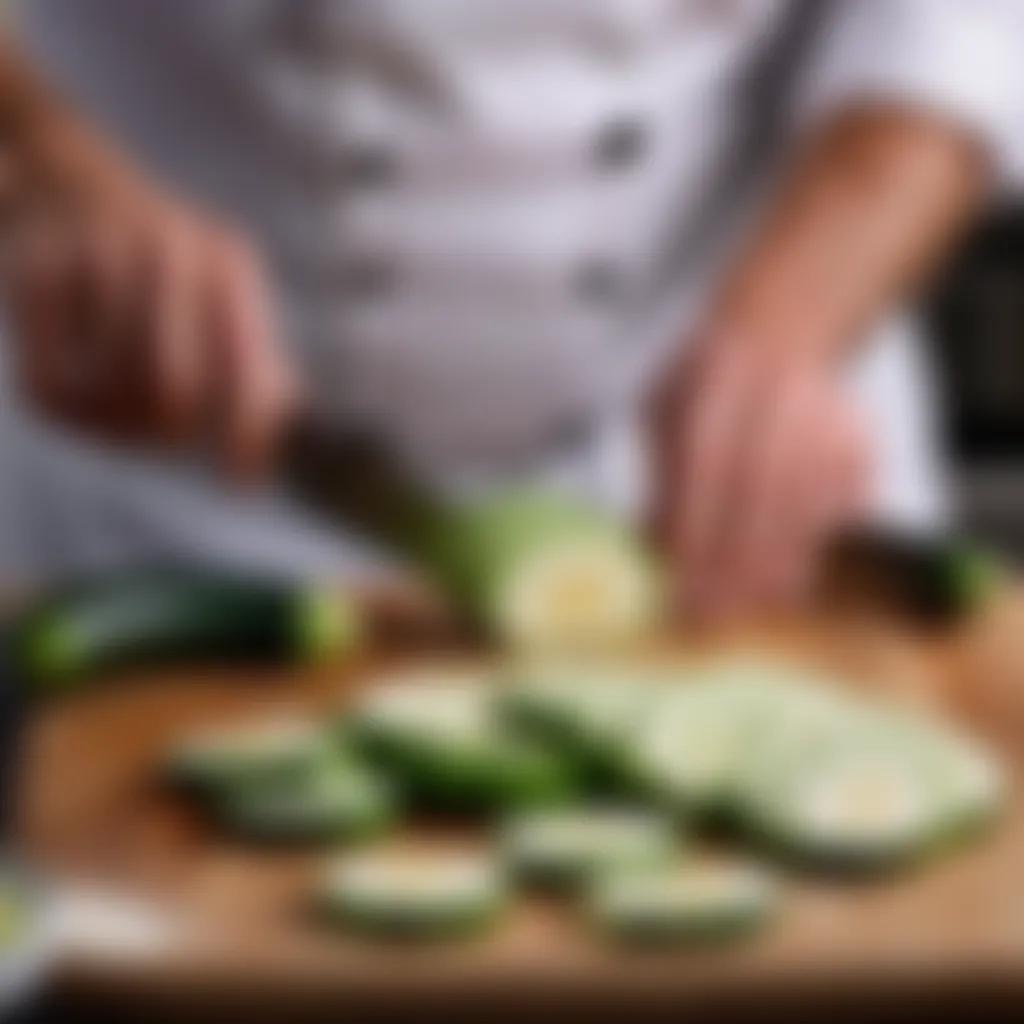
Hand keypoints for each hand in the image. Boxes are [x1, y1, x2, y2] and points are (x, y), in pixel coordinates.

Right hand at [0, 126, 295, 482]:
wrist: (65, 179)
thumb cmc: (162, 271)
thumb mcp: (223, 302)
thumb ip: (257, 374)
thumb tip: (256, 466)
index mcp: (228, 264)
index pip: (248, 371)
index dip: (246, 436)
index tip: (239, 486)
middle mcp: (171, 249)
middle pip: (176, 394)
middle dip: (167, 436)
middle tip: (155, 440)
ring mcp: (99, 251)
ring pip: (114, 389)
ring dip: (113, 422)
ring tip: (114, 403)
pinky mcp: (34, 268)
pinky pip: (52, 384)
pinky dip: (66, 405)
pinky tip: (73, 385)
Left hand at [653, 332, 869, 619]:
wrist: (781, 336)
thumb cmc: (707, 388)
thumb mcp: (662, 409)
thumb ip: (661, 472)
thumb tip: (657, 546)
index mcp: (717, 381)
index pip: (706, 467)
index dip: (695, 533)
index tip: (678, 583)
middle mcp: (778, 395)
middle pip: (759, 493)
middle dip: (732, 562)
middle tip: (708, 614)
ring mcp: (828, 417)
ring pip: (802, 506)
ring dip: (771, 566)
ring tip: (743, 606)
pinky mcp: (860, 444)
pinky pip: (837, 510)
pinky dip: (807, 548)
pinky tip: (780, 579)